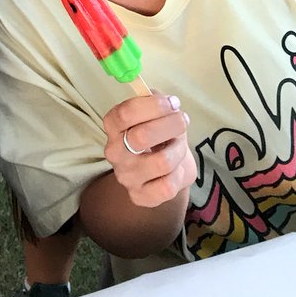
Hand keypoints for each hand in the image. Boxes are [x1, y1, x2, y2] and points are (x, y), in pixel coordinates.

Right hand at [102, 94, 195, 209]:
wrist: (168, 166)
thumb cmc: (161, 132)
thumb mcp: (157, 110)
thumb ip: (157, 100)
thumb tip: (168, 102)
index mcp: (113, 125)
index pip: (126, 113)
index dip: (154, 106)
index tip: (173, 103)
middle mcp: (114, 151)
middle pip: (142, 136)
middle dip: (171, 125)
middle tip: (182, 120)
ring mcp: (125, 176)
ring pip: (162, 162)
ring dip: (178, 150)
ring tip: (178, 146)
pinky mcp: (139, 197)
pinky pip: (167, 187)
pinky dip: (178, 175)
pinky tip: (175, 169)